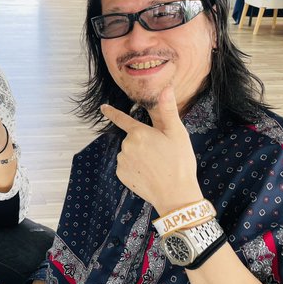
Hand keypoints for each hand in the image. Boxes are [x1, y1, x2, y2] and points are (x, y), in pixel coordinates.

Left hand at [100, 86, 202, 215]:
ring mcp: (122, 161)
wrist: (175, 194)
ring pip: (129, 153)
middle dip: (144, 142)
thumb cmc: (179, 162)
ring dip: (139, 156)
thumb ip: (168, 110)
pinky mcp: (121, 175)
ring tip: (157, 166)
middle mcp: (126, 145)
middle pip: (133, 138)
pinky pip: (126, 166)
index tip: (103, 107)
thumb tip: (166, 88)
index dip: (112, 112)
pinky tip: (148, 174)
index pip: (121, 119)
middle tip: (161, 153)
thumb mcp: (177, 133)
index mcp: (139, 132)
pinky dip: (135, 169)